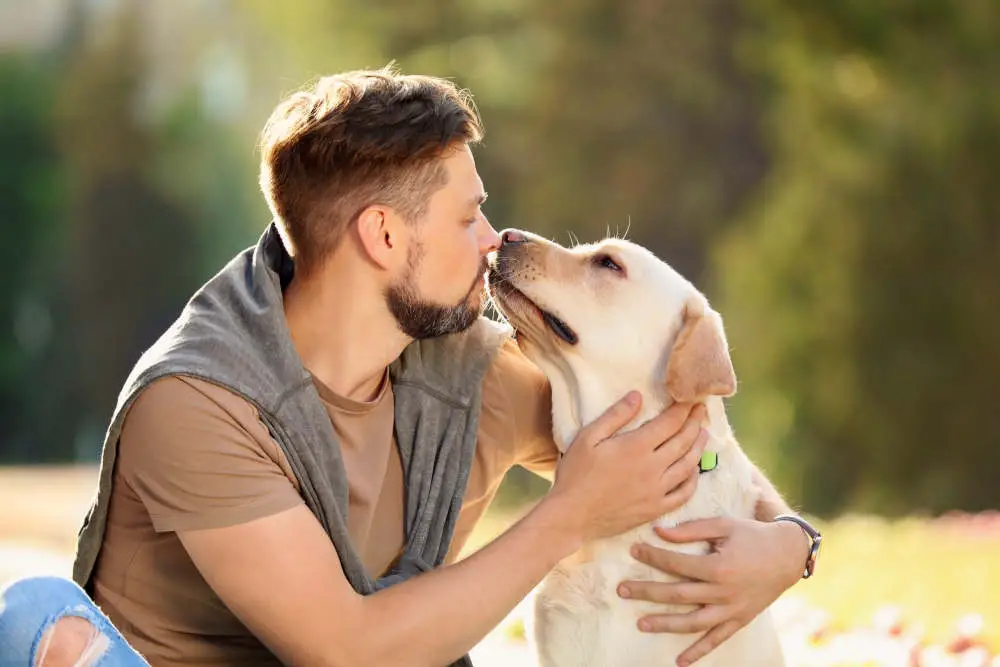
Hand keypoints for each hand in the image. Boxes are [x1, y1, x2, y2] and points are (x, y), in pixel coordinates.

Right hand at [547, 393, 708, 545]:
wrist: (571, 516)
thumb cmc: (575, 474)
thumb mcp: (588, 437)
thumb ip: (615, 416)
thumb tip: (638, 396)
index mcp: (637, 446)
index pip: (670, 422)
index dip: (683, 408)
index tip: (690, 398)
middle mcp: (653, 467)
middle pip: (684, 440)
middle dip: (695, 422)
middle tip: (701, 409)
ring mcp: (657, 490)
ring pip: (688, 465)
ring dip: (698, 447)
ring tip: (703, 433)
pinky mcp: (655, 509)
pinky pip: (683, 493)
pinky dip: (693, 480)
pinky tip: (694, 471)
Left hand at [620, 517, 808, 665]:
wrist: (788, 555)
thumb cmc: (752, 536)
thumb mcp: (724, 525)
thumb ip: (691, 530)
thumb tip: (658, 531)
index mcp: (718, 567)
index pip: (676, 564)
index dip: (652, 557)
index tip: (633, 551)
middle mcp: (723, 592)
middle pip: (678, 595)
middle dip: (647, 592)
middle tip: (622, 590)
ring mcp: (731, 610)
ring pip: (693, 622)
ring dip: (665, 624)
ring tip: (641, 624)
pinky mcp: (739, 620)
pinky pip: (716, 640)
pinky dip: (698, 652)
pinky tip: (680, 662)